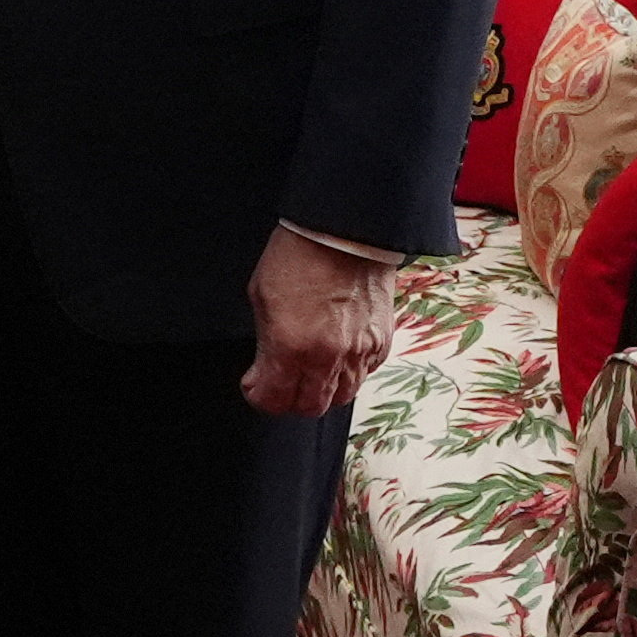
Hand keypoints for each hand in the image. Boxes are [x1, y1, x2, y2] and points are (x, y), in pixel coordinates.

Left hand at [242, 225, 394, 417]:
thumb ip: (266, 340)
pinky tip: (336, 355)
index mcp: (291, 347)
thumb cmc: (298, 254)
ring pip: (341, 397)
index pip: (274, 400)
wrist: (344, 230)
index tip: (254, 385)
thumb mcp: (261, 296)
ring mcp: (359, 352)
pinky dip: (349, 372)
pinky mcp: (382, 342)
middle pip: (310, 407)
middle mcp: (328, 357)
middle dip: (289, 400)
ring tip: (308, 372)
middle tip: (280, 383)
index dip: (259, 396)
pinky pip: (365, 374)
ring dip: (321, 390)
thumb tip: (267, 364)